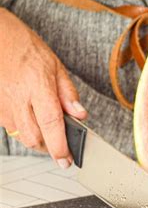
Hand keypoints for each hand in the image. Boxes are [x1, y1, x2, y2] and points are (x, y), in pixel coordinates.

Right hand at [0, 8, 86, 167]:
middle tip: (62, 147)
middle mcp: (18, 99)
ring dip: (37, 141)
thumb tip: (80, 115)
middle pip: (35, 138)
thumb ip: (68, 93)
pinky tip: (30, 120)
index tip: (67, 160)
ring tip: (48, 133)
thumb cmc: (24, 47)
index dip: (60, 146)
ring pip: (21, 137)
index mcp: (38, 86)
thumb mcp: (55, 66)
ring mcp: (2, 105)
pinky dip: (23, 130)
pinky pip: (9, 127)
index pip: (52, 124)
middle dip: (50, 148)